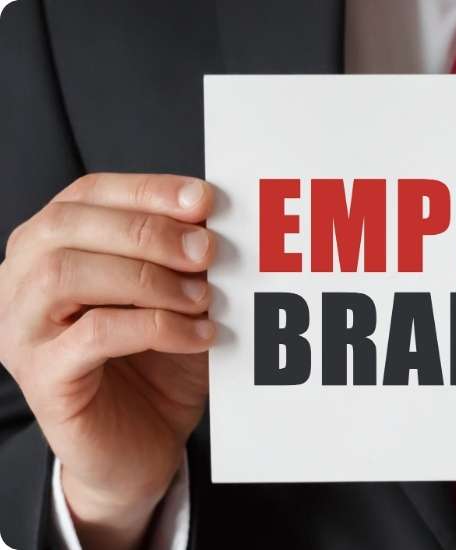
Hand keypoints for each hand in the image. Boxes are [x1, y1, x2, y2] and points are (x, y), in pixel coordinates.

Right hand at [0, 174, 215, 549]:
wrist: (142, 446)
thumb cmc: (158, 364)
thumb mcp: (180, 298)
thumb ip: (187, 258)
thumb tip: (217, 218)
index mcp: (50, 247)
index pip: (85, 194)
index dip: (145, 189)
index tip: (204, 198)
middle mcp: (21, 282)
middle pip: (68, 226)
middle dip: (148, 230)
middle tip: (207, 251)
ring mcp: (22, 331)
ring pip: (66, 275)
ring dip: (147, 278)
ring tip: (202, 297)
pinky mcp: (43, 378)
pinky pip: (92, 335)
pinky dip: (155, 326)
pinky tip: (198, 335)